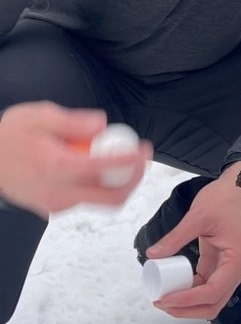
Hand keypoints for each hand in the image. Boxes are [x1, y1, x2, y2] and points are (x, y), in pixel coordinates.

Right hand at [0, 101, 151, 216]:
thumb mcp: (39, 115)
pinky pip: (86, 199)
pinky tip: (96, 165)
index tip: (144, 149)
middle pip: (111, 198)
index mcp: (56, 167)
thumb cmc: (10, 137)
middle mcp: (58, 193)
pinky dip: (99, 185)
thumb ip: (73, 121)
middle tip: (142, 159)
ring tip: (121, 157)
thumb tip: (101, 125)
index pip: (104, 169)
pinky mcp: (54, 208)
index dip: (131, 160)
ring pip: (100, 201)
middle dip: (133, 179)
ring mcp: (56, 205)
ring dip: (118, 182)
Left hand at [145, 162, 240, 319]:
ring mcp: (228, 269)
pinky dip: (190, 292)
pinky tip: (173, 287)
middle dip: (187, 309)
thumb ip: (175, 238)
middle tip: (161, 302)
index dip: (187, 300)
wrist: (236, 188)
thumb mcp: (197, 216)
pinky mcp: (220, 265)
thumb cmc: (222, 199)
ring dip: (188, 305)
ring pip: (210, 300)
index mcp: (236, 260)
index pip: (212, 292)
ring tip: (164, 298)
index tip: (164, 299)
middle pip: (213, 304)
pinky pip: (206, 287)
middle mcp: (235, 270)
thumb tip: (152, 256)